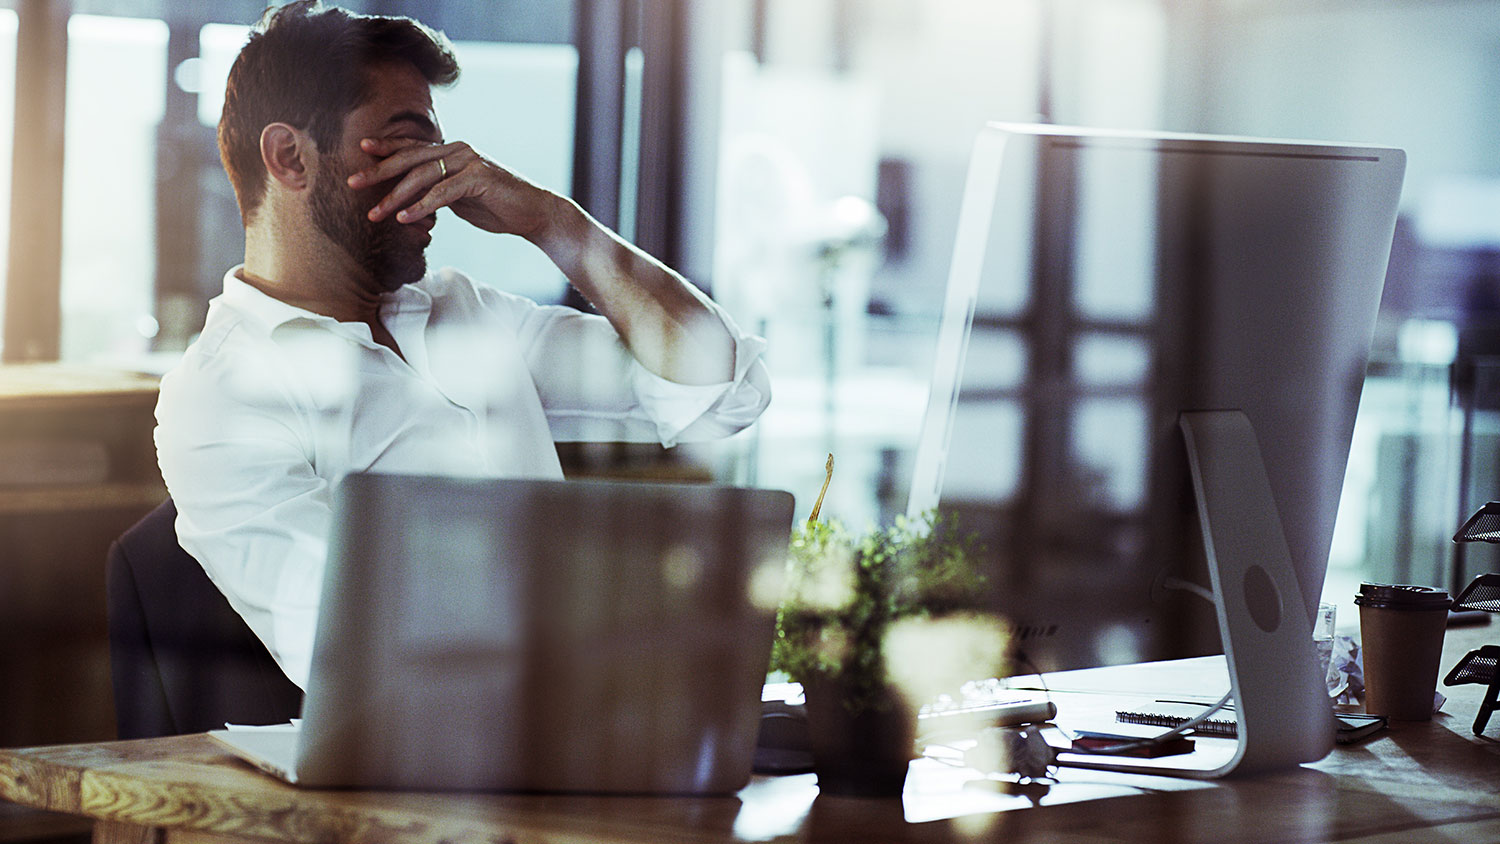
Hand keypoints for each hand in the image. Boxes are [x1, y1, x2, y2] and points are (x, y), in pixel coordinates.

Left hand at [347, 137, 555, 239]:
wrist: (533, 214)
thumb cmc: (497, 207)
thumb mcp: (459, 199)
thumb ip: (435, 193)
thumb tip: (408, 202)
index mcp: (452, 152)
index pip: (412, 148)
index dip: (385, 148)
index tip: (360, 150)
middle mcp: (458, 150)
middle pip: (410, 158)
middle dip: (378, 172)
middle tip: (352, 183)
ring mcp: (470, 162)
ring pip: (422, 176)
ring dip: (395, 196)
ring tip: (375, 214)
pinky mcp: (480, 178)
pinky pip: (443, 192)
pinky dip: (422, 206)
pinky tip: (405, 217)